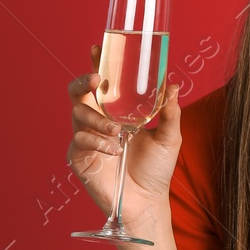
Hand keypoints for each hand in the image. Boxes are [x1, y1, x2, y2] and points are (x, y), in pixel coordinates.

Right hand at [66, 43, 182, 224]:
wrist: (147, 202)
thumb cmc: (156, 170)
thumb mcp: (169, 137)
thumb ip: (169, 112)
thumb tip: (172, 85)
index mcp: (115, 111)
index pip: (102, 83)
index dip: (97, 63)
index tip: (98, 48)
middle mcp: (97, 120)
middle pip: (77, 92)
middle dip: (81, 82)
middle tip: (95, 79)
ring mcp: (86, 138)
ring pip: (78, 114)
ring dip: (98, 119)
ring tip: (118, 131)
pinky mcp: (79, 157)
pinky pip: (80, 140)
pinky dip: (98, 142)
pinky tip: (114, 149)